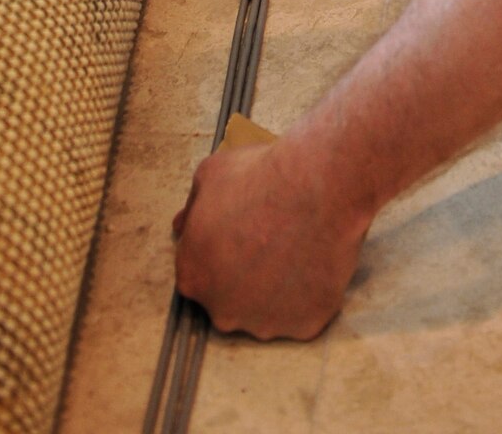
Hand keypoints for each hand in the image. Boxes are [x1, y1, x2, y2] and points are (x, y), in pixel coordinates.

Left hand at [173, 140, 367, 338]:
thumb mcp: (210, 175)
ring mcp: (264, 323)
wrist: (318, 188)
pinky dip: (308, 295)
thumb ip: (193, 208)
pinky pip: (303, 314)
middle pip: (229, 299)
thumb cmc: (260, 177)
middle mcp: (223, 310)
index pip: (199, 272)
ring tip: (296, 248)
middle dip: (244, 276)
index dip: (219, 251)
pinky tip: (315, 262)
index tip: (240, 233)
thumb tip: (183, 225)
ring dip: (275, 289)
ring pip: (266, 311)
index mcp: (194, 276)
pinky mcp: (303, 325)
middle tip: (269, 240)